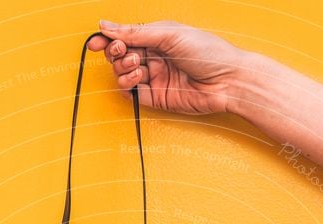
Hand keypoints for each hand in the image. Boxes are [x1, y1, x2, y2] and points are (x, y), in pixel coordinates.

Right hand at [87, 20, 246, 114]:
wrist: (227, 81)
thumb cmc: (207, 52)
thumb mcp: (168, 34)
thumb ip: (136, 32)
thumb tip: (106, 26)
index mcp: (157, 37)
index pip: (125, 37)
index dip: (108, 39)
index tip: (95, 42)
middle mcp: (154, 57)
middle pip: (120, 56)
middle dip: (116, 53)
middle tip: (123, 52)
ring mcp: (154, 78)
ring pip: (123, 74)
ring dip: (123, 69)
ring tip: (138, 66)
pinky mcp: (156, 98)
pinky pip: (132, 93)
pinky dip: (127, 85)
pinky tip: (136, 78)